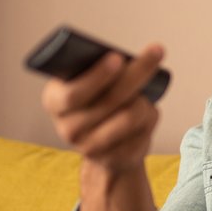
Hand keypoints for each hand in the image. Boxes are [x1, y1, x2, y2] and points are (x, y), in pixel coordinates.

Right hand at [41, 44, 166, 171]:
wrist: (101, 146)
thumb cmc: (96, 102)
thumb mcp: (88, 84)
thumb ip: (98, 72)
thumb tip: (127, 61)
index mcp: (55, 101)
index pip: (74, 92)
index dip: (97, 75)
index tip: (118, 57)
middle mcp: (68, 127)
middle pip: (111, 99)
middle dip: (137, 72)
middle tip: (157, 51)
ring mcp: (90, 147)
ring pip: (131, 115)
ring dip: (145, 99)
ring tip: (148, 91)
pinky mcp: (115, 159)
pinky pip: (143, 132)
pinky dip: (151, 116)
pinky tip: (148, 112)